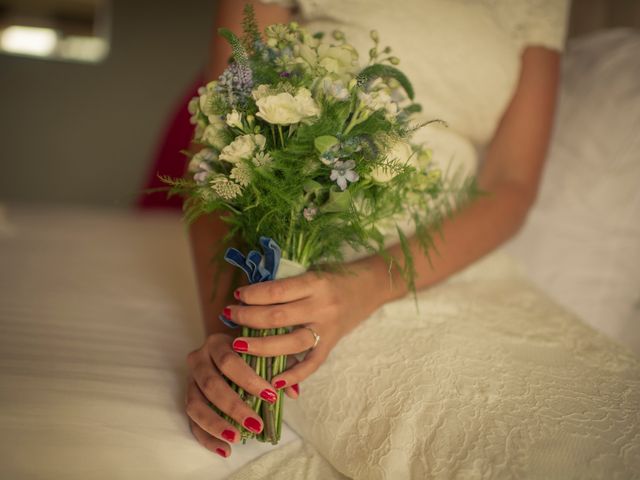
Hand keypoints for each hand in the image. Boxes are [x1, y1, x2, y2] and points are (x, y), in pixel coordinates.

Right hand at [184, 333, 298, 457]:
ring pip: (195, 405)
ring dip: (216, 424)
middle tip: (256, 424)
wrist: (226, 343)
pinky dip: (207, 437)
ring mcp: (190, 380)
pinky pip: (192, 421)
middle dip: (234, 407)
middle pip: (211, 384)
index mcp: (217, 343)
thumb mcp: (264, 350)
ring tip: (237, 439)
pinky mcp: (188, 398)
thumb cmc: (249, 348)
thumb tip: (293, 393)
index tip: (270, 396)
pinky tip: (225, 449)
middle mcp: (199, 359)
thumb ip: (281, 366)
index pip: (229, 361)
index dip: (248, 380)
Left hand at [223, 260, 384, 389]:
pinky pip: (311, 364)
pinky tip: (273, 381)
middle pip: (278, 318)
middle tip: (229, 316)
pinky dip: (293, 375)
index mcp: (315, 283)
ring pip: (290, 343)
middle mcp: (321, 307)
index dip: (253, 295)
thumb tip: (250, 295)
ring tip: (237, 345)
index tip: (237, 295)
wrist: (371, 286)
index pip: (277, 292)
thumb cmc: (336, 275)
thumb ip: (287, 284)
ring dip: (261, 346)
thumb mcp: (312, 271)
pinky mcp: (331, 344)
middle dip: (248, 318)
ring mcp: (327, 329)